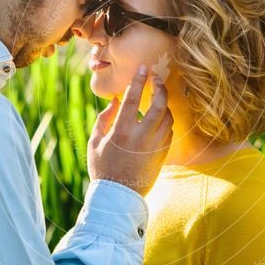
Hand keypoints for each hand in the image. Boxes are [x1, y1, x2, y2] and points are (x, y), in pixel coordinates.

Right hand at [88, 64, 173, 195]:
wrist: (118, 197)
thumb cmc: (103, 168)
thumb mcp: (95, 142)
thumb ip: (104, 119)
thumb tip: (115, 101)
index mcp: (121, 132)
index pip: (132, 99)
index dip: (138, 80)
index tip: (142, 68)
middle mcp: (140, 137)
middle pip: (158, 104)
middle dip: (159, 87)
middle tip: (156, 78)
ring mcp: (154, 146)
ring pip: (167, 117)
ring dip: (163, 104)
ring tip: (156, 98)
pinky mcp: (162, 155)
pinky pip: (169, 131)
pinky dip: (165, 121)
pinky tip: (158, 118)